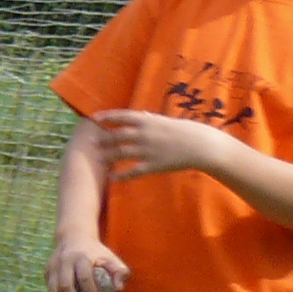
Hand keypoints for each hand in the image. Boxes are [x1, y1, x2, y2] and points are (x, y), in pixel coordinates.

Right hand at [46, 236, 127, 291]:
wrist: (73, 238)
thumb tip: (118, 289)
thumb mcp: (111, 258)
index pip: (84, 277)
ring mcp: (53, 268)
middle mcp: (64, 261)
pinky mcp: (47, 273)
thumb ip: (120, 272)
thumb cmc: (96, 252)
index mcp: (81, 257)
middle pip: (65, 287)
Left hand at [90, 107, 219, 180]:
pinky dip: (121, 175)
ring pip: (121, 153)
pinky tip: (112, 177)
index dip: (107, 117)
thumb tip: (138, 114)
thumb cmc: (185, 131)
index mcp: (148, 121)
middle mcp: (145, 134)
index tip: (94, 118)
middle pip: (117, 136)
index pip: (122, 116)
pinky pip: (133, 171)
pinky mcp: (153, 165)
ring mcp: (148, 150)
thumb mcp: (165, 121)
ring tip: (97, 159)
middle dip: (103, 139)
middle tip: (90, 142)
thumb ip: (149, 119)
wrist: (202, 146)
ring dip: (107, 156)